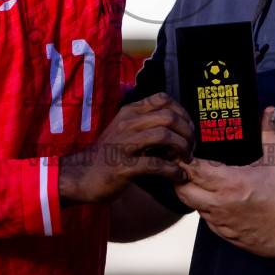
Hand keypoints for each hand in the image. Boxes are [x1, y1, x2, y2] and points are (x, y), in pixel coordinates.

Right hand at [59, 93, 193, 204]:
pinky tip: (178, 176)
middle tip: (191, 147)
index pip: (163, 99)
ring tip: (186, 159)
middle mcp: (126, 124)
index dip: (182, 112)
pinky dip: (173, 170)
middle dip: (187, 132)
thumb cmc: (110, 155)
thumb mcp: (126, 132)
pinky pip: (156, 164)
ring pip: (164, 135)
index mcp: (129, 112)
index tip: (188, 128)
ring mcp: (123, 144)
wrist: (83, 176)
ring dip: (183, 148)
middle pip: (169, 116)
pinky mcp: (124, 166)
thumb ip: (149, 126)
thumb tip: (180, 128)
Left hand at [176, 107, 274, 260]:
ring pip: (194, 207)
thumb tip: (268, 112)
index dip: (183, 158)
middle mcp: (221, 207)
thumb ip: (269, 131)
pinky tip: (220, 200)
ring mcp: (224, 224)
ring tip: (205, 181)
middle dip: (181, 177)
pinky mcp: (230, 237)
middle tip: (188, 166)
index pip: (191, 170)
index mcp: (230, 184)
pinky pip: (209, 222)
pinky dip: (209, 210)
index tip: (184, 150)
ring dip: (195, 193)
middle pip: (183, 191)